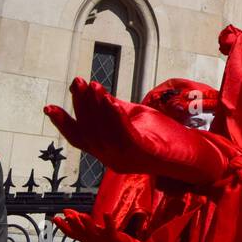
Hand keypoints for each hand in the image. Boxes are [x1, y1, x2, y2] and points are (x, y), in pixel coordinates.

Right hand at [44, 78, 225, 183]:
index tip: (48, 107)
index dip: (64, 123)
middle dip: (82, 105)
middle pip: (89, 131)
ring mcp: (126, 159)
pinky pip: (124, 135)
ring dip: (97, 107)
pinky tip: (111, 101)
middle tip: (78, 82)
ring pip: (104, 132)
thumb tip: (97, 94)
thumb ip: (116, 110)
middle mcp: (112, 158)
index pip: (80, 138)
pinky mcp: (143, 154)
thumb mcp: (136, 119)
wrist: (193, 156)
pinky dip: (116, 118)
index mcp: (108, 152)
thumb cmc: (165, 137)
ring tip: (93, 86)